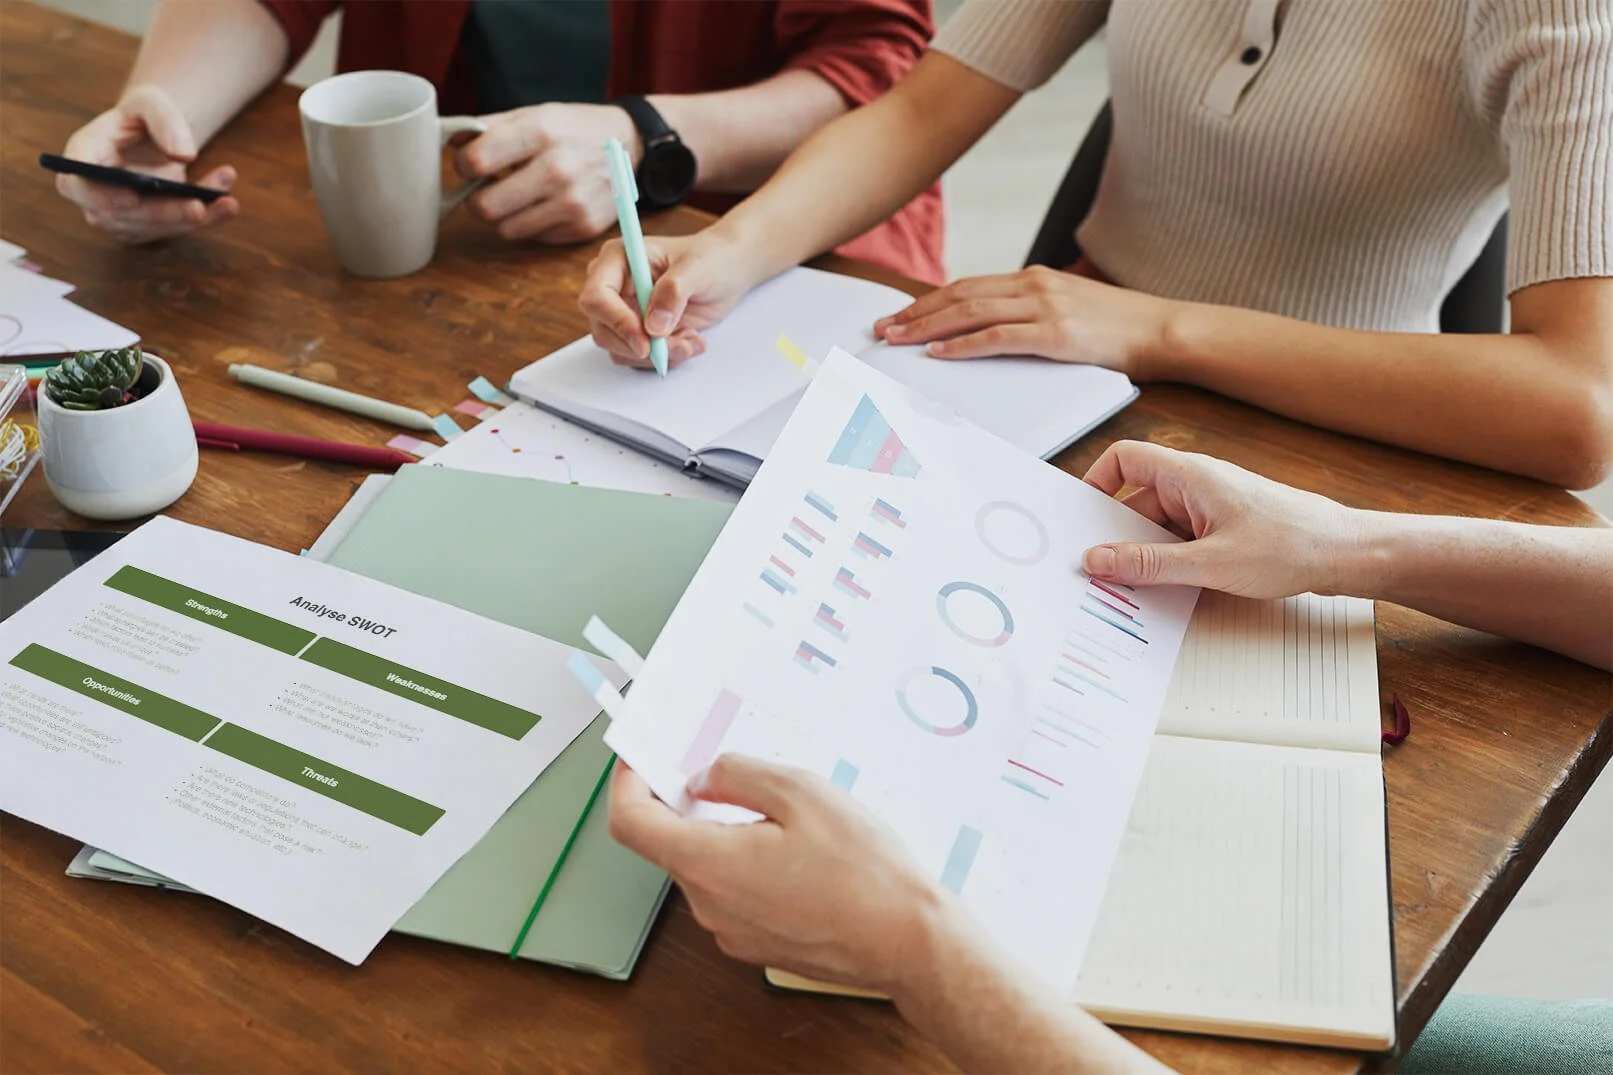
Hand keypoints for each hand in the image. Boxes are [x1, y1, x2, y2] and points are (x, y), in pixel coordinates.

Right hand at [57, 85, 238, 243]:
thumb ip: (165, 120)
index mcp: (83, 156)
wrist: (155, 137)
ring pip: (152, 227)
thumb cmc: (144, 116)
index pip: (77, 184)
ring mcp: (116, 215)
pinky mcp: (144, 228)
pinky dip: (205, 219)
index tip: (132, 196)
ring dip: (191, 217)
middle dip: (163, 213)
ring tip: (226, 199)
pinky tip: (227, 205)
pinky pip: (173, 229)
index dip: (100, 195)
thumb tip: (184, 154)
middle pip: (122, 214)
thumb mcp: (153, 102)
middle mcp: (93, 193)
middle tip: (198, 207)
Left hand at [457, 103, 642, 243]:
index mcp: (542, 131)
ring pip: (506, 229)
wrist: (631, 147)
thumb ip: (488, 126)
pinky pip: (534, 237)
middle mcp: (558, 169)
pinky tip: (547, 204)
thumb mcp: (535, 114)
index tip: (469, 164)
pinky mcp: (583, 228)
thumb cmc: (575, 129)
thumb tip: (447, 139)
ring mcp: (573, 203)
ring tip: (520, 195)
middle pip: (486, 207)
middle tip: (487, 188)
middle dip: (478, 199)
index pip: (476, 160)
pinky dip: (533, 224)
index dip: (463, 165)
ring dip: (505, 215)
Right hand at [578, 229, 758, 367]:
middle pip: (603, 329)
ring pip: (620, 349)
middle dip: (642, 346)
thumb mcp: (698, 268)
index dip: (617, 322)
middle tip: (680, 346)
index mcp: (617, 259)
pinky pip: (638, 357)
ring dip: (658, 354)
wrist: (725, 271)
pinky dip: (665, 357)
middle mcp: (613, 287)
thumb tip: (653, 326)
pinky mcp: (637, 332)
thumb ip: (674, 291)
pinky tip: (689, 340)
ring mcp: (623, 311)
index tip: (645, 341)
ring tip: (692, 339)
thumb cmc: (710, 258)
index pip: (596, 296)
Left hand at [609, 755, 957, 994]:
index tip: (643, 758)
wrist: (906, 941)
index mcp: (709, 864)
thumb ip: (738, 775)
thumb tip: (702, 778)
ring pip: (704, 866)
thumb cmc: (863, 871)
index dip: (628, 782)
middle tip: (722, 765)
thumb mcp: (802, 792)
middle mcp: (709, 904)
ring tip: (776, 808)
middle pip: (669, 842)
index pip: (631, 823)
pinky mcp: (755, 942)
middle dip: (686, 800)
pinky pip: (731, 892)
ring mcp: (731, 930)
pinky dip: (743, 861)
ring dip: (721, 831)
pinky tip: (792, 847)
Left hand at [873, 266, 1173, 375]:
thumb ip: (1030, 314)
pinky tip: (939, 354)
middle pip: (959, 295)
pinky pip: (997, 337)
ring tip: (898, 341)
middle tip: (882, 329)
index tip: (899, 315)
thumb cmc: (1117, 328)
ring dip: (927, 327)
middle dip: (915, 312)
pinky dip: (963, 345)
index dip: (928, 300)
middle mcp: (1033, 285)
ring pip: (970, 312)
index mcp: (1033, 278)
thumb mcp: (1067, 310)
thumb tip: (990, 331)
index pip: (968, 286)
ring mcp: (1044, 307)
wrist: (1163, 330)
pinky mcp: (1055, 333)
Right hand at [1080, 440, 1361, 596]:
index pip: (1124, 458)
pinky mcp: (1223, 528)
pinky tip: (1170, 587)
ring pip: (1157, 526)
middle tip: (1103, 569)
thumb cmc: (1292, 544)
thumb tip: (1098, 561)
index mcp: (1189, 475)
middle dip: (1118, 536)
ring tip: (1139, 586)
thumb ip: (1148, 564)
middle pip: (1136, 501)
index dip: (1096, 483)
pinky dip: (1169, 562)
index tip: (1083, 520)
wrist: (1346, 554)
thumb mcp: (1210, 562)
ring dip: (1145, 555)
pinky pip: (1180, 541)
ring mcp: (1210, 507)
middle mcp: (1196, 485)